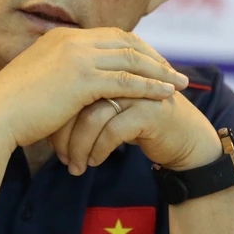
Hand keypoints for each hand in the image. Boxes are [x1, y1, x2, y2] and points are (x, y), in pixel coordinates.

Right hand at [0, 27, 189, 149]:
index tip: (153, 62)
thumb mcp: (35, 83)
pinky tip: (166, 95)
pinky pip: (127, 81)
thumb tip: (68, 90)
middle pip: (127, 41)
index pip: (110, 34)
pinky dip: (151, 87)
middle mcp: (71, 40)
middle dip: (154, 56)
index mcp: (60, 37)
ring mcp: (77, 57)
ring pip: (132, 59)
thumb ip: (56, 78)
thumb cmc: (10, 109)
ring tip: (180, 83)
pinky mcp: (83, 79)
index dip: (136, 48)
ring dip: (160, 71)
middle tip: (173, 71)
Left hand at [50, 89, 222, 174]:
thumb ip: (85, 104)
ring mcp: (138, 91)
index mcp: (108, 67)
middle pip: (79, 99)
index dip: (58, 114)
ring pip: (94, 117)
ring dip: (80, 146)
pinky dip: (99, 149)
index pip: (71, 86)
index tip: (47, 139)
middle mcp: (122, 74)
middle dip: (65, 132)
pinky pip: (113, 131)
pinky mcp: (150, 111)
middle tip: (59, 156)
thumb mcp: (110, 110)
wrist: (186, 139)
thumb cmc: (140, 124)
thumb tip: (49, 120)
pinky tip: (94, 162)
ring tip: (75, 165)